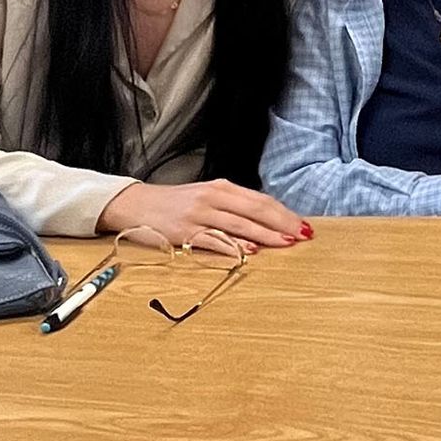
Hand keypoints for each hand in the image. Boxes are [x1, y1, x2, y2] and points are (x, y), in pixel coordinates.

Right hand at [99, 180, 309, 250]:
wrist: (136, 205)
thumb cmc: (176, 203)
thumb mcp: (207, 197)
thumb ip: (234, 207)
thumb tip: (267, 221)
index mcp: (221, 188)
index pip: (261, 200)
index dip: (284, 213)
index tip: (303, 225)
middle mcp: (212, 199)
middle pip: (255, 210)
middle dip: (282, 223)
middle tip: (303, 235)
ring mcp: (199, 216)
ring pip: (239, 225)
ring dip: (265, 235)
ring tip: (286, 242)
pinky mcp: (185, 233)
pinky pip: (213, 240)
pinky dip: (233, 246)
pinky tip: (249, 251)